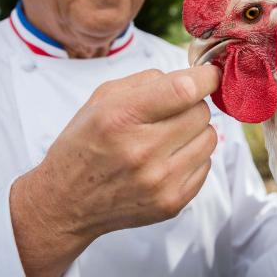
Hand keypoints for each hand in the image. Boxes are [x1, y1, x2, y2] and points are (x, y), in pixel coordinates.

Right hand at [9, 66, 219, 275]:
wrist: (66, 202)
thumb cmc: (86, 142)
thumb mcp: (103, 98)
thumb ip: (148, 80)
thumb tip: (192, 76)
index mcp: (121, 117)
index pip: (183, 90)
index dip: (205, 77)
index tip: (211, 74)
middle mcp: (142, 151)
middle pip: (201, 112)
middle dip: (192, 105)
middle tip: (171, 112)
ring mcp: (159, 181)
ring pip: (210, 138)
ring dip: (195, 131)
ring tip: (170, 136)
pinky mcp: (171, 203)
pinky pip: (206, 164)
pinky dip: (193, 156)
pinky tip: (168, 159)